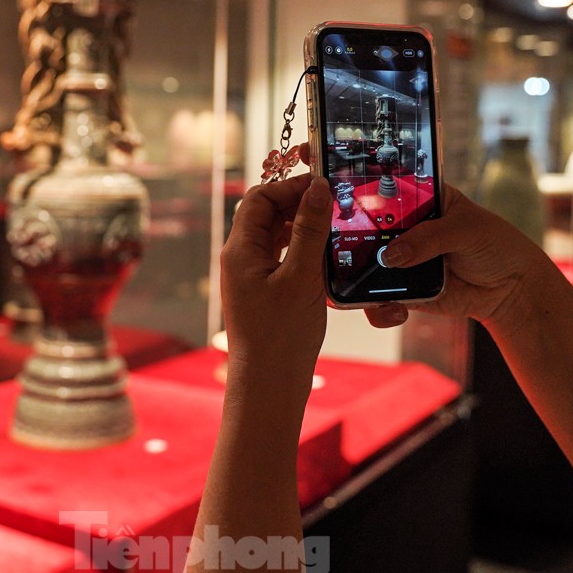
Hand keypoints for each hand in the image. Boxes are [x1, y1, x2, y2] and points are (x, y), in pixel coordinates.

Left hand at [219, 173, 332, 391]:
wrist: (269, 385)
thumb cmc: (281, 336)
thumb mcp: (301, 276)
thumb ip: (309, 230)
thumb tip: (316, 188)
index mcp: (239, 250)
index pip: (259, 198)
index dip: (290, 187)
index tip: (323, 187)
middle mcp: (239, 259)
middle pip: (264, 214)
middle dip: (297, 204)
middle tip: (333, 205)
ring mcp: (249, 276)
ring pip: (274, 235)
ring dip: (301, 227)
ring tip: (333, 227)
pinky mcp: (262, 292)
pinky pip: (280, 257)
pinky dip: (301, 249)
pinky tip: (324, 255)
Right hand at [364, 183, 550, 332]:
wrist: (512, 289)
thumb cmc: (496, 245)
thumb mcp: (466, 230)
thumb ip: (429, 238)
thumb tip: (391, 256)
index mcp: (419, 199)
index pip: (383, 192)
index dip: (363, 198)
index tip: (347, 208)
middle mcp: (405, 228)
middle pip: (366, 231)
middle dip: (352, 243)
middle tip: (344, 253)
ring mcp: (402, 260)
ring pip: (367, 267)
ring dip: (359, 277)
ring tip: (365, 287)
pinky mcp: (405, 289)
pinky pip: (380, 298)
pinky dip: (379, 305)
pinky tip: (395, 309)